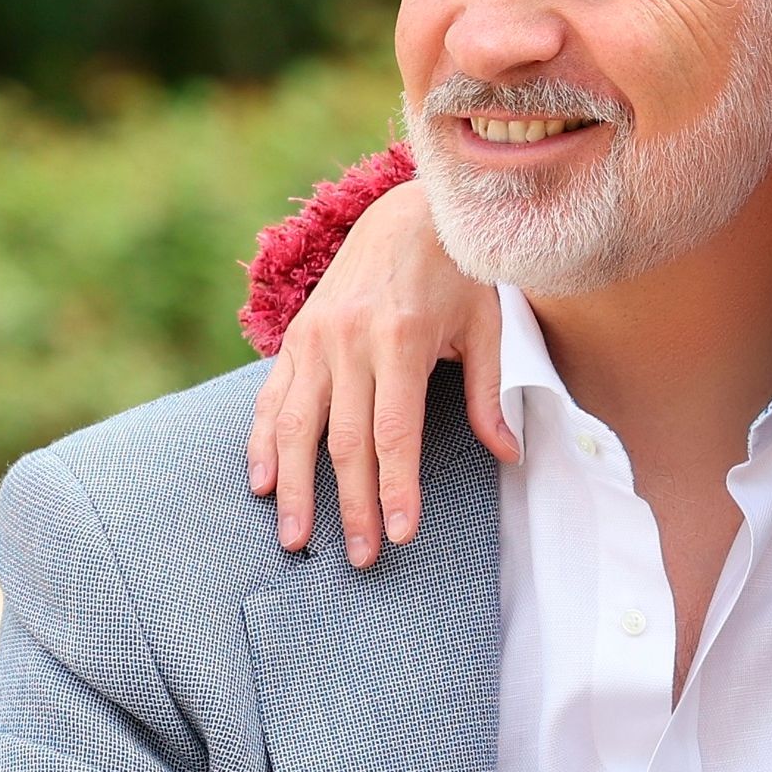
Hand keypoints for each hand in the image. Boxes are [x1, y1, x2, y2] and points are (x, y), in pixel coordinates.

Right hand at [248, 176, 509, 566]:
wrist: (407, 214)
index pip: (394, 433)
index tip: (400, 533)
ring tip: (296, 540)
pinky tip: (262, 482)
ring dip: (295, 489)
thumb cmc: (457, 275)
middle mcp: (350, 342)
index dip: (395, 487)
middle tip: (360, 558)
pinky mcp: (295, 337)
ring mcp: (315, 339)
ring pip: (298, 428)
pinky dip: (263, 442)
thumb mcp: (485, 327)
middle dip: (352, 506)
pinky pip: (273, 398)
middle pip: (345, 442)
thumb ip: (488, 394)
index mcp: (400, 340)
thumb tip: (509, 455)